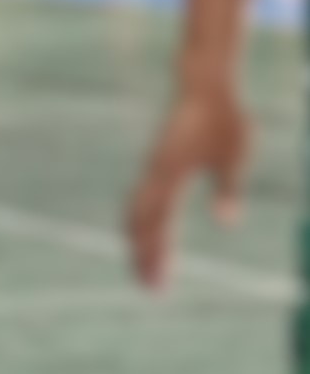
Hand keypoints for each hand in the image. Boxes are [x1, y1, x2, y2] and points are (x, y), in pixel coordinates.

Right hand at [131, 75, 252, 284]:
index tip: (158, 283)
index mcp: (172, 173)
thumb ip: (229, 188)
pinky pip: (142, 197)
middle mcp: (156, 172)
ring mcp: (154, 167)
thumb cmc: (225, 120)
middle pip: (141, 222)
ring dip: (140, 240)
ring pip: (137, 209)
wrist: (204, 85)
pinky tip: (147, 231)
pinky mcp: (158, 163)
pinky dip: (141, 221)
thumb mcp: (236, 155)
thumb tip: (227, 222)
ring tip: (145, 266)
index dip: (157, 254)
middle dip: (144, 256)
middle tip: (150, 289)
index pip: (160, 222)